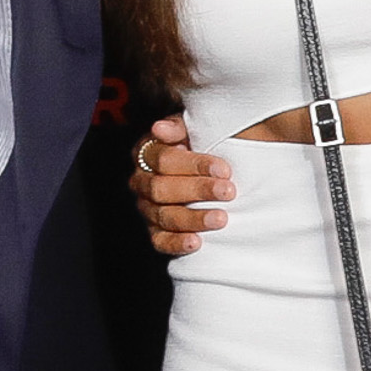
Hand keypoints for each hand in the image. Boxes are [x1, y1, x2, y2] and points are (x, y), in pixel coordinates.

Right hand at [130, 113, 235, 258]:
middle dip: (197, 190)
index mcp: (147, 152)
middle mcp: (142, 181)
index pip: (164, 159)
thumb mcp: (193, 129)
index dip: (194, 164)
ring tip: (221, 218)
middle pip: (161, 188)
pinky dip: (177, 243)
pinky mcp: (156, 232)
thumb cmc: (201, 145)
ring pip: (163, 216)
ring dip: (193, 218)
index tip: (224, 169)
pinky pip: (160, 241)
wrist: (210, 171)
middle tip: (228, 192)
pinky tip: (196, 243)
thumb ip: (179, 126)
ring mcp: (147, 208)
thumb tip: (159, 128)